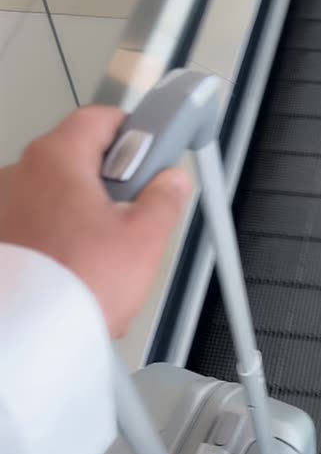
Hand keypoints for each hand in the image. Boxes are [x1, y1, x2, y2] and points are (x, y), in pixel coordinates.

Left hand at [0, 106, 189, 336]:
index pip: (99, 118)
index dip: (133, 131)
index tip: (151, 150)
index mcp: (57, 158)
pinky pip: (35, 227)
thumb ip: (163, 200)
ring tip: (103, 254)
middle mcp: (19, 174)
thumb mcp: (143, 239)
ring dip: (80, 215)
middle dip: (109, 183)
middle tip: (134, 212)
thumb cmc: (78, 283)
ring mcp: (3, 208)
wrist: (31, 335)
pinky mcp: (1, 242)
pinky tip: (76, 270)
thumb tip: (170, 182)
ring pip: (54, 197)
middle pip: (76, 160)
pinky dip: (56, 241)